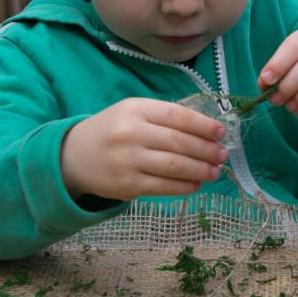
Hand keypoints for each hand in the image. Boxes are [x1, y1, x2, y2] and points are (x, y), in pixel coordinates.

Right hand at [61, 98, 227, 200]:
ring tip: (215, 171)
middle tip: (223, 155)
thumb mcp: (133, 112)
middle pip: (180, 142)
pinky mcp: (127, 185)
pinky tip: (196, 184)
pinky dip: (184, 186)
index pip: (178, 116)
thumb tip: (208, 131)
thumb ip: (165, 117)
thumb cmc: (114, 130)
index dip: (204, 125)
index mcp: (136, 109)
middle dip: (207, 150)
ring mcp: (128, 160)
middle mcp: (131, 133)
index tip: (221, 133)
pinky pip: (163, 187)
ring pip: (174, 166)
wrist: (73, 155)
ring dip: (200, 170)